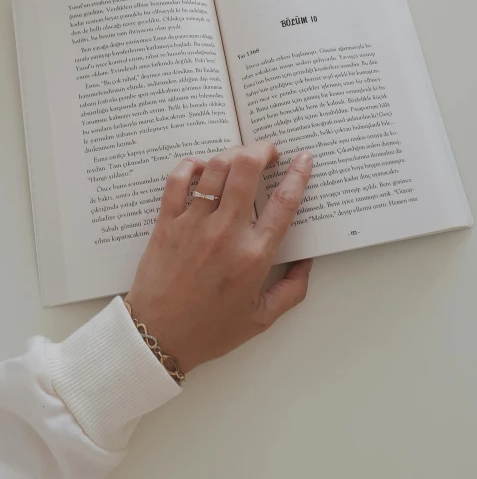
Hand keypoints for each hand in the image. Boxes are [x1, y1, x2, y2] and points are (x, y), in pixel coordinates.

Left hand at [126, 142, 312, 373]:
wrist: (157, 338)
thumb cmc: (210, 330)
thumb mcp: (262, 318)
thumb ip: (292, 289)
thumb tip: (307, 260)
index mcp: (254, 256)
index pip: (284, 202)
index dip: (298, 173)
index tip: (304, 158)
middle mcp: (226, 233)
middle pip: (247, 169)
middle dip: (262, 149)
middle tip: (268, 151)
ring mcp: (193, 224)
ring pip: (215, 167)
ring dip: (232, 154)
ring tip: (239, 158)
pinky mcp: (167, 222)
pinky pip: (178, 179)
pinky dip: (192, 165)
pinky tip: (202, 168)